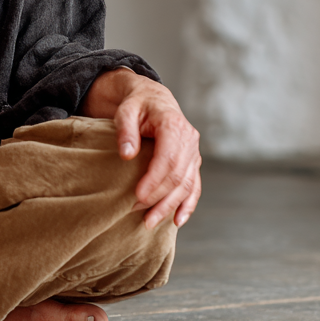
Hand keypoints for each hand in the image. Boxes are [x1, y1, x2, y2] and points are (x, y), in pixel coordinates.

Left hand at [81, 68, 200, 229]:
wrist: (152, 98)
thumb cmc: (136, 104)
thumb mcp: (125, 110)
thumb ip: (125, 130)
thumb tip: (126, 155)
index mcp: (173, 125)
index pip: (168, 159)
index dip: (154, 180)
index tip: (138, 196)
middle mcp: (189, 140)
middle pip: (178, 176)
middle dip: (160, 198)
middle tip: (139, 214)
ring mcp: (193, 152)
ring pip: (186, 185)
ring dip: (170, 206)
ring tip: (151, 222)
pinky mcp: (192, 161)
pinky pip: (194, 186)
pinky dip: (187, 204)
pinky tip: (178, 220)